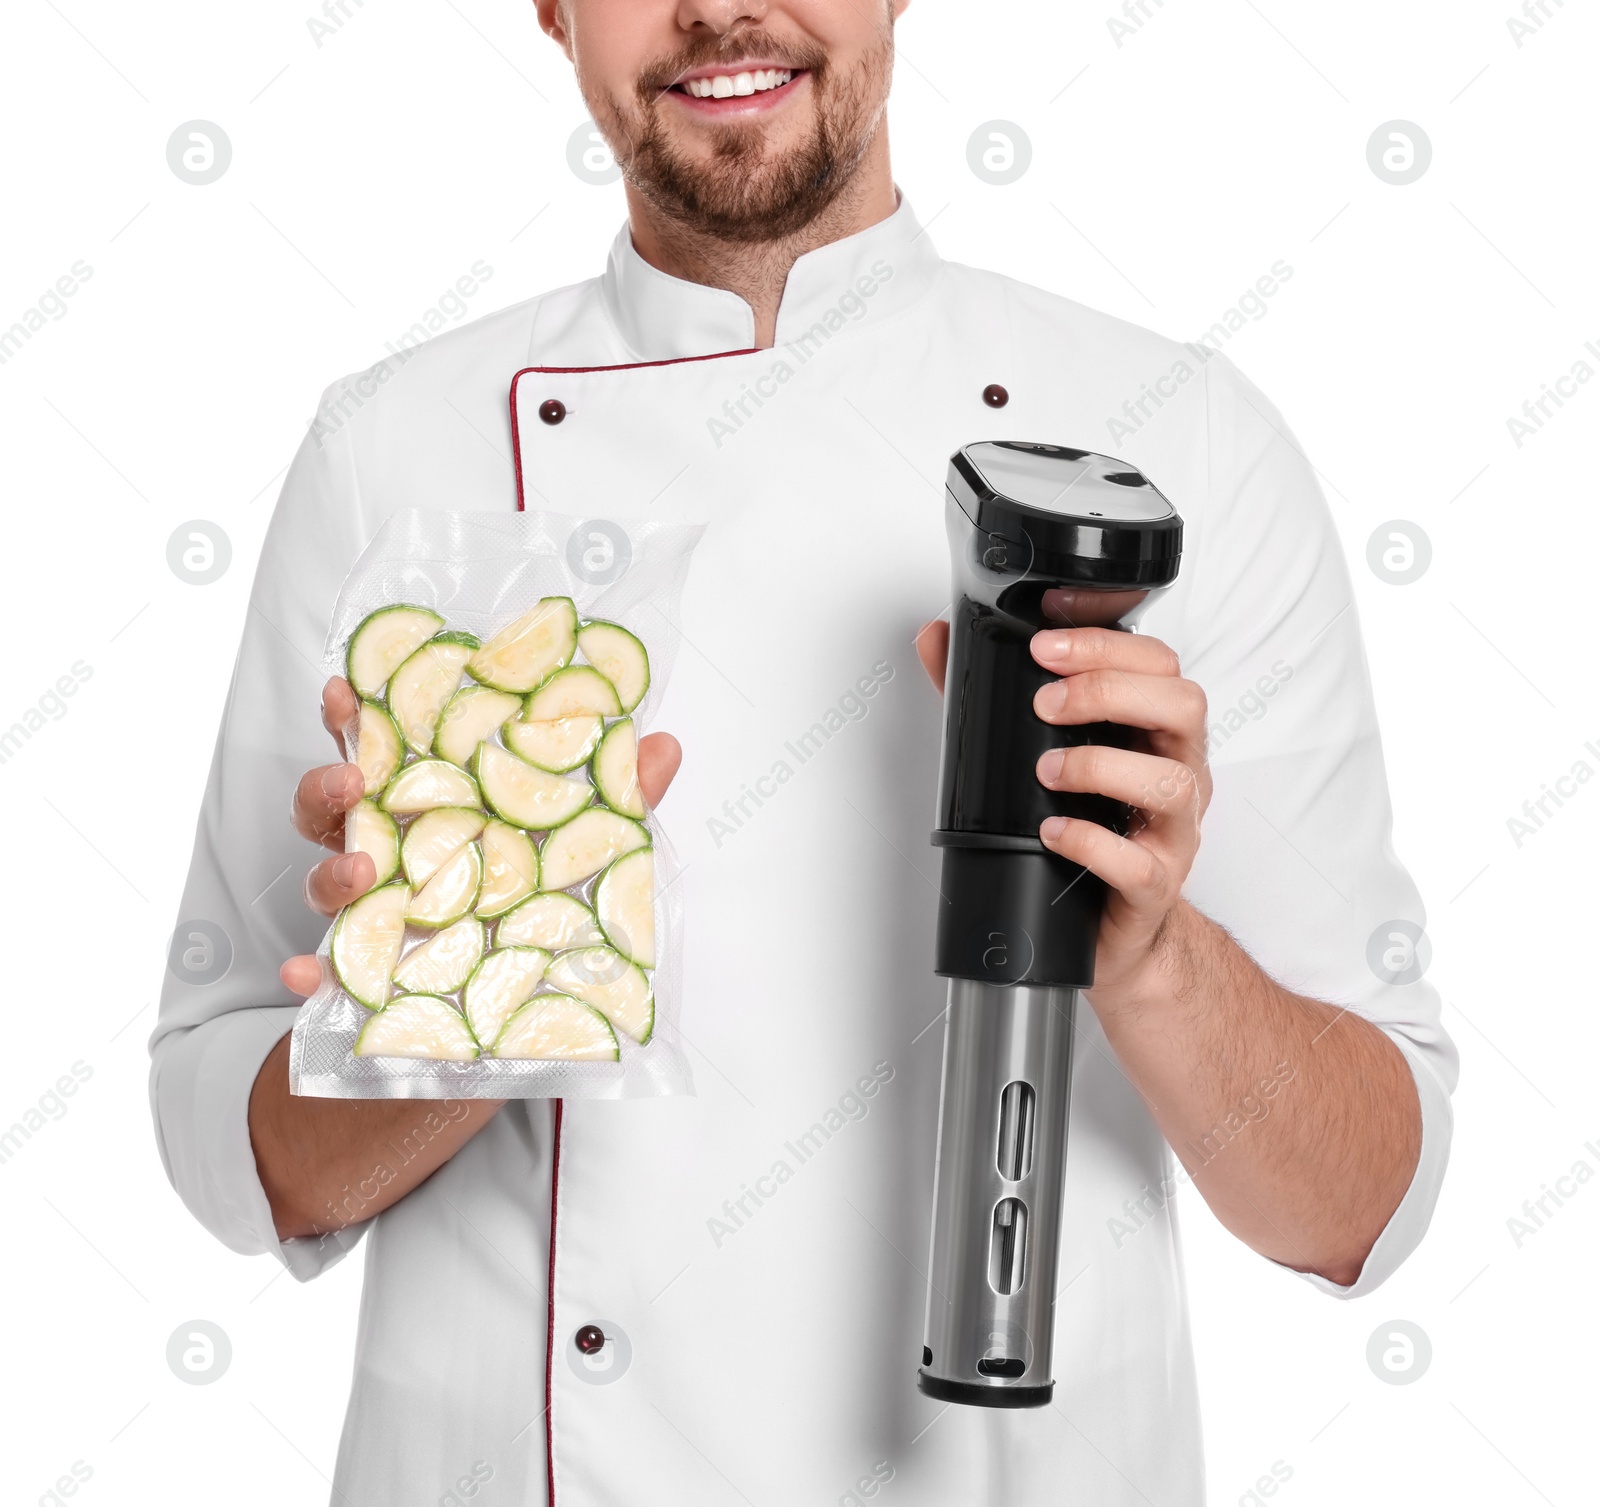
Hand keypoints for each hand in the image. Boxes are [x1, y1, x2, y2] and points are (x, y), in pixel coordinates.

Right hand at [279, 677, 683, 996]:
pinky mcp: (373, 982)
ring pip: (325, 884)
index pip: (388, 755)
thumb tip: (665, 744)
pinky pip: (328, 975)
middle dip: (329, 784)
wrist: (512, 1033)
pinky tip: (308, 973)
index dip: (357, 719)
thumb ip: (619, 800)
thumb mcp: (588, 855)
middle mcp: (395, 857)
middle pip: (335, 808)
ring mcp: (376, 919)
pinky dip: (312, 973)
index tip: (346, 689)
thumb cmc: (540, 916)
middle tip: (353, 781)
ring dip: (330, 872)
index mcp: (435, 812)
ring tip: (362, 870)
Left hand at [915, 603, 1210, 999]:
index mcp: (1155, 732)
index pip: (1158, 664)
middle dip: (1110, 691)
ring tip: (1046, 771)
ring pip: (1171, 783)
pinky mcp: (1155, 886)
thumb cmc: (1085, 830)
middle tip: (1046, 702)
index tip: (1045, 642)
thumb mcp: (1037, 753)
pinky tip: (1052, 832)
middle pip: (1183, 706)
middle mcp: (1177, 772)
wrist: (1110, 927)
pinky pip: (1139, 864)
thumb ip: (990, 695)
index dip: (1107, 644)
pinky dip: (1091, 843)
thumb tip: (937, 639)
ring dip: (1101, 765)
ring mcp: (1173, 831)